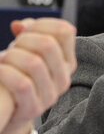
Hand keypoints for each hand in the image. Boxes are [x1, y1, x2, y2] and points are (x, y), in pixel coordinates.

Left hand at [0, 18, 75, 133]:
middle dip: (24, 39)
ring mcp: (51, 95)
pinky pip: (22, 83)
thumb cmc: (18, 77)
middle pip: (48, 44)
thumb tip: (21, 25)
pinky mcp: (34, 108)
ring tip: (4, 60)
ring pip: (33, 63)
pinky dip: (6, 72)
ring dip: (12, 56)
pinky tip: (0, 71)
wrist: (9, 110)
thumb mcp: (26, 53)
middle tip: (13, 46)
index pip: (65, 31)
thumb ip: (27, 35)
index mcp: (67, 62)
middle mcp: (64, 78)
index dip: (43, 23)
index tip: (27, 29)